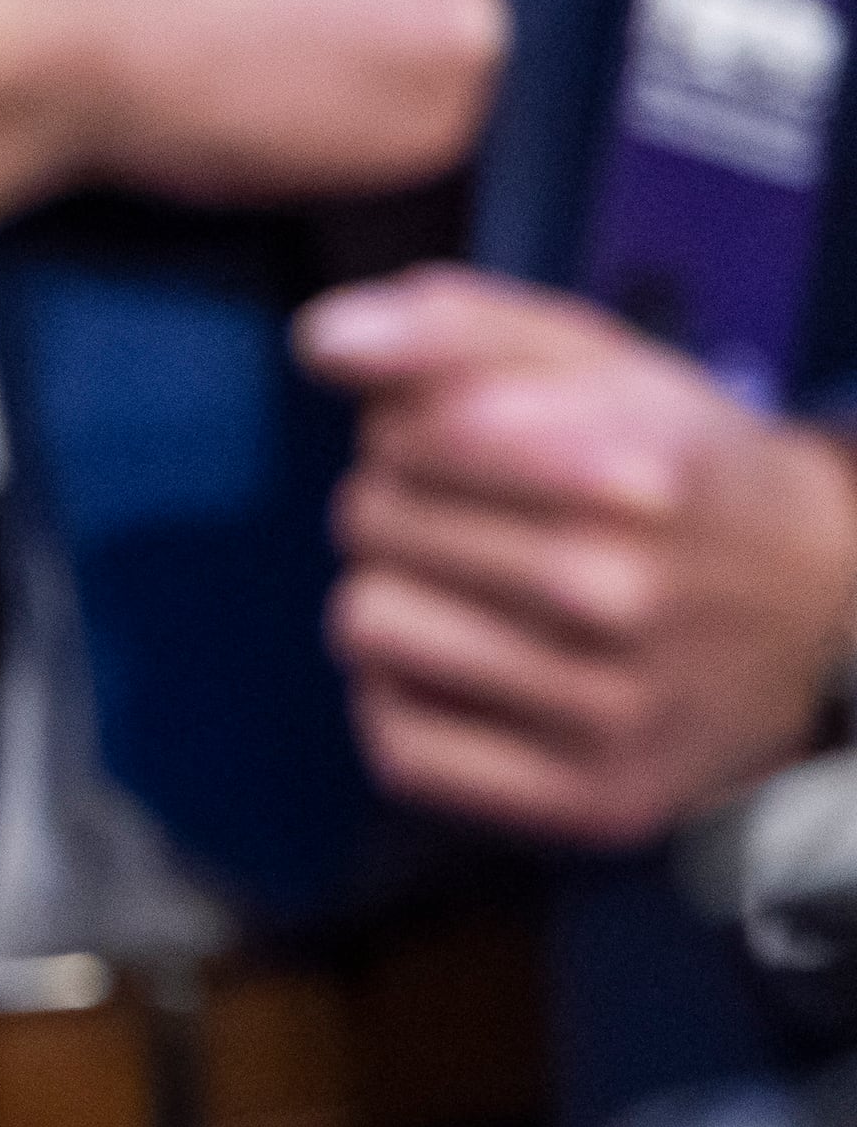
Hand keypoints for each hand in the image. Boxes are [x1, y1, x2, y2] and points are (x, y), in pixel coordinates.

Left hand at [297, 265, 856, 849]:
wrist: (826, 610)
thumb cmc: (680, 470)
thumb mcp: (594, 362)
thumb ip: (448, 326)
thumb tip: (321, 337)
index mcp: (633, 469)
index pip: (406, 432)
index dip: (411, 429)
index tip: (467, 442)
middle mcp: (623, 593)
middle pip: (367, 520)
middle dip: (398, 505)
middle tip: (482, 523)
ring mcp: (610, 709)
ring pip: (365, 626)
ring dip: (393, 600)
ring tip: (476, 594)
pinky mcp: (589, 800)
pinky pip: (397, 745)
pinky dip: (409, 702)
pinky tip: (476, 674)